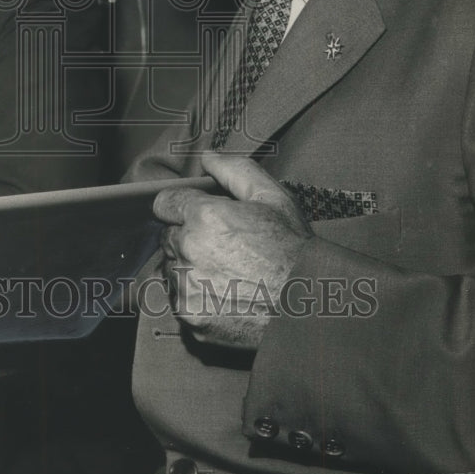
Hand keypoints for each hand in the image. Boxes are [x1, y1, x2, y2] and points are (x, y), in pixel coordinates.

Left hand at [154, 152, 311, 349]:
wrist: (310, 307)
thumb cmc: (293, 250)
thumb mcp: (273, 198)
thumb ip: (234, 170)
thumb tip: (207, 157)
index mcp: (204, 216)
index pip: (165, 203)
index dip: (182, 207)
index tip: (198, 216)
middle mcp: (189, 250)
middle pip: (168, 236)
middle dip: (188, 236)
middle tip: (223, 247)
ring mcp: (187, 286)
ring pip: (172, 268)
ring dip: (189, 267)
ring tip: (227, 272)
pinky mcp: (190, 315)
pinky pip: (179, 299)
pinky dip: (195, 296)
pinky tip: (225, 293)